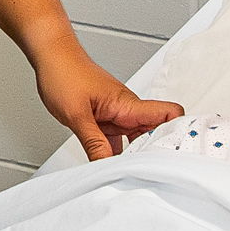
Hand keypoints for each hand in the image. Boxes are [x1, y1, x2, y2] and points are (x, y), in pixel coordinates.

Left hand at [39, 51, 183, 160]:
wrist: (52, 56)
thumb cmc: (64, 73)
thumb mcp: (76, 115)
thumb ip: (93, 143)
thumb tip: (106, 165)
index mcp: (127, 104)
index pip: (168, 115)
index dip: (177, 134)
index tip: (173, 154)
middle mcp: (127, 109)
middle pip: (156, 133)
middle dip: (155, 153)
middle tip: (150, 173)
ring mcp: (118, 114)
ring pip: (136, 139)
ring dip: (135, 154)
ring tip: (131, 173)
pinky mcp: (106, 118)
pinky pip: (119, 139)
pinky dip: (117, 152)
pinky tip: (110, 164)